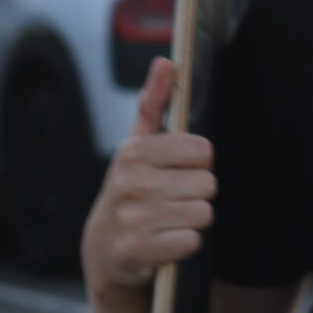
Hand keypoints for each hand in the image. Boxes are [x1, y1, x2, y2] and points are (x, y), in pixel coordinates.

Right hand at [79, 57, 215, 294]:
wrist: (103, 249)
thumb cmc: (131, 189)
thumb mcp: (137, 145)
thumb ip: (155, 102)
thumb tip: (167, 62)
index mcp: (135, 151)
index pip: (204, 150)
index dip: (198, 163)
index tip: (178, 171)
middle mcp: (131, 182)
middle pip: (208, 184)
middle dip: (196, 193)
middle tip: (172, 199)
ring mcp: (133, 218)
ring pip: (204, 213)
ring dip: (192, 220)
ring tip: (169, 219)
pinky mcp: (138, 250)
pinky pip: (191, 241)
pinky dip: (185, 244)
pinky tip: (165, 240)